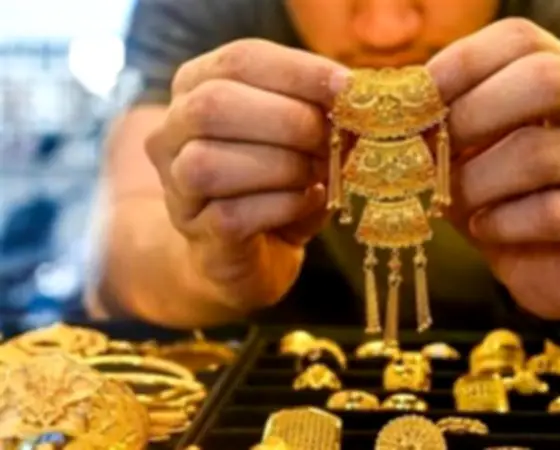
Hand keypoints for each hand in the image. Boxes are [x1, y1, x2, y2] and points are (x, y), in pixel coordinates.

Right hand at [145, 39, 348, 311]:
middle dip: (289, 121)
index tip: (347, 88)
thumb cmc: (280, 182)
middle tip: (330, 142)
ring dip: (282, 166)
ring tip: (317, 175)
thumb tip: (357, 99)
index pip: (241, 60)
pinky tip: (306, 202)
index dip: (299, 72)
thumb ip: (322, 112)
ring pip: (209, 163)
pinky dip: (281, 205)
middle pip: (215, 104)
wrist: (252, 251)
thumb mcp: (305, 137)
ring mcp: (176, 185)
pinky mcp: (196, 232)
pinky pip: (231, 214)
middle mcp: (172, 130)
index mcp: (199, 85)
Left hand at [427, 19, 559, 320]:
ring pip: (540, 153)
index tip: (413, 101)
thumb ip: (443, 126)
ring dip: (477, 182)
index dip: (460, 63)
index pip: (521, 39)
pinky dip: (502, 223)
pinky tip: (486, 229)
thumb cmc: (507, 200)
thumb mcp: (469, 155)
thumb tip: (392, 107)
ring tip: (454, 204)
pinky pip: (553, 212)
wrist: (558, 269)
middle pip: (546, 80)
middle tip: (430, 154)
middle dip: (471, 117)